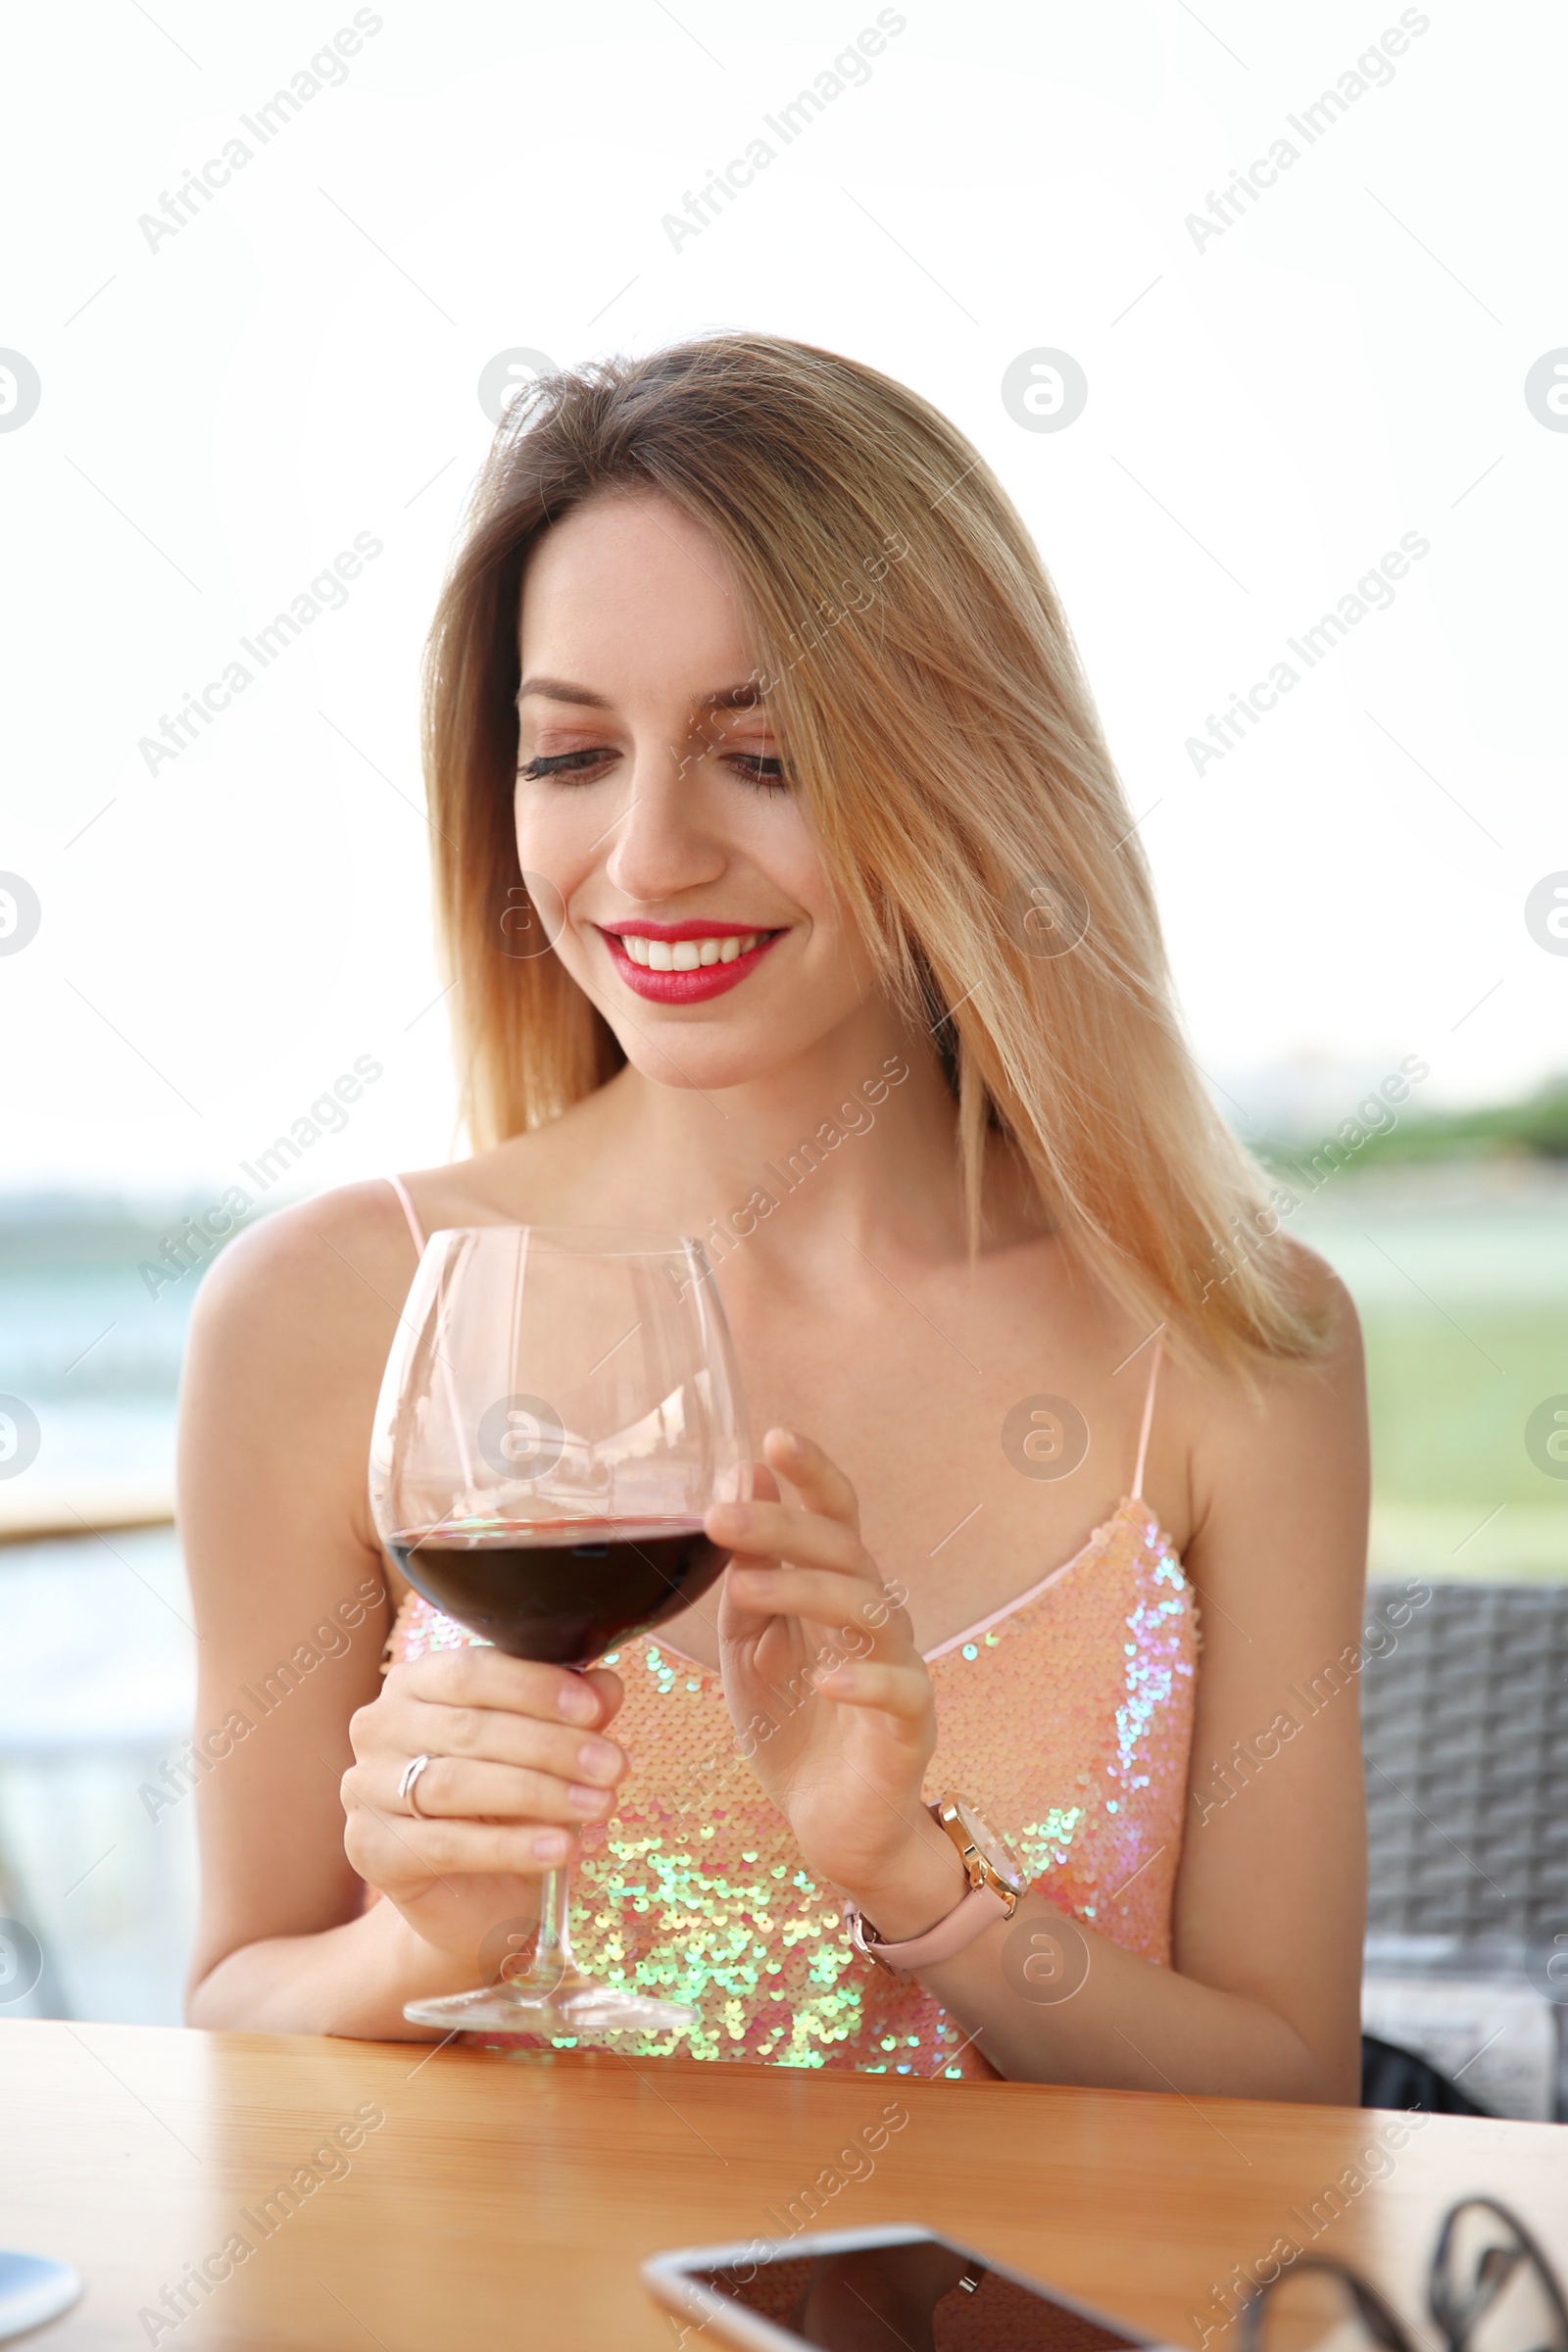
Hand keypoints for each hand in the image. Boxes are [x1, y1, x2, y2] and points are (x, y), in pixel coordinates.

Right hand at [341, 1650, 627, 1969]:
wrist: (473, 1899)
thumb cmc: (508, 1806)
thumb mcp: (547, 1752)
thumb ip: (572, 1714)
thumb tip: (607, 1685)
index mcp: (416, 1682)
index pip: (472, 1670)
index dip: (536, 1687)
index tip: (596, 1710)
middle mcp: (380, 1726)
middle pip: (469, 1728)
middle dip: (551, 1746)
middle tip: (613, 1766)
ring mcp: (365, 1788)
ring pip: (457, 1783)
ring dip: (538, 1793)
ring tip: (599, 1805)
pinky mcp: (369, 1849)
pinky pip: (446, 1844)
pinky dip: (510, 1846)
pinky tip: (560, 1848)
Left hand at [707, 1430, 961, 1935]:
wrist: (835, 1826)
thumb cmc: (794, 1726)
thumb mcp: (749, 1646)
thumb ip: (747, 1574)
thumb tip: (740, 1482)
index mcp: (836, 1589)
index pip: (833, 1514)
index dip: (811, 1474)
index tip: (772, 1437)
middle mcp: (875, 1615)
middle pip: (844, 1550)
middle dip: (783, 1529)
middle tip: (720, 1519)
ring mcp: (898, 1666)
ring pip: (869, 1608)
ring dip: (806, 1592)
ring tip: (747, 1591)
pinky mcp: (909, 1725)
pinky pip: (898, 1690)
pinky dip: (864, 1679)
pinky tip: (827, 1678)